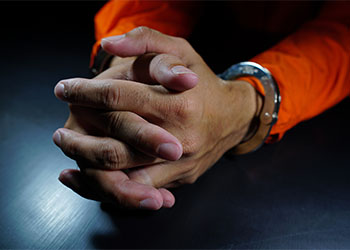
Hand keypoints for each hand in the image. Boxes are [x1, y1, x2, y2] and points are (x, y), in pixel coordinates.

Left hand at [54, 27, 260, 208]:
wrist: (234, 118)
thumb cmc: (203, 82)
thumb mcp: (181, 50)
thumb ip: (146, 40)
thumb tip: (109, 44)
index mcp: (177, 103)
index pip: (117, 97)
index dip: (84, 92)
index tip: (64, 89)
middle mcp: (179, 139)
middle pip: (115, 146)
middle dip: (79, 138)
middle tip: (59, 133)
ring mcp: (179, 165)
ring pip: (123, 176)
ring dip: (88, 166)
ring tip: (69, 155)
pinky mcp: (179, 180)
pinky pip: (138, 189)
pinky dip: (109, 187)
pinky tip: (86, 178)